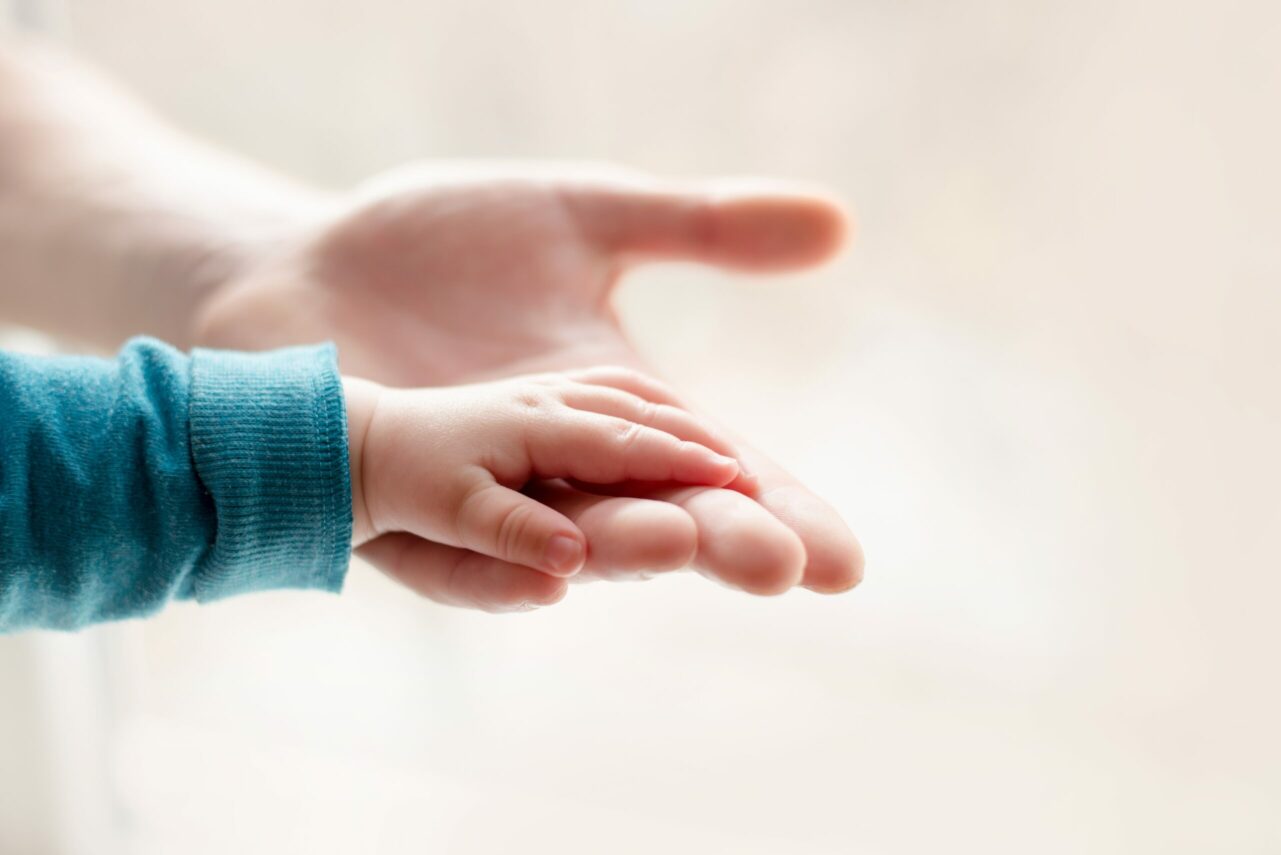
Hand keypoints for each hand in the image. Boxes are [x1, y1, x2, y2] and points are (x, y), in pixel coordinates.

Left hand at [194, 162, 862, 610]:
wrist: (302, 265)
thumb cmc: (439, 246)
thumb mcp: (581, 216)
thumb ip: (699, 225)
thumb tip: (840, 224)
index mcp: (619, 410)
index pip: (720, 474)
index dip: (781, 513)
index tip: (844, 559)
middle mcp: (565, 470)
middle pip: (661, 518)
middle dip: (723, 544)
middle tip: (787, 565)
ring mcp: (481, 495)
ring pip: (565, 542)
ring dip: (623, 549)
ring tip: (682, 542)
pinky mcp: (398, 507)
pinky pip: (449, 554)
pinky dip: (496, 568)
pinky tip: (548, 576)